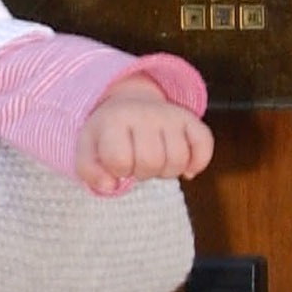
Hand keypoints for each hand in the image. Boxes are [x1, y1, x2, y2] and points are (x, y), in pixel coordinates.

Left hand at [75, 84, 213, 193]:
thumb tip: (110, 187)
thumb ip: (89, 172)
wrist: (127, 104)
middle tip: (137, 164)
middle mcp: (143, 114)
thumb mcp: (87, 150)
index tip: (116, 163)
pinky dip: (198, 162)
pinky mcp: (190, 119)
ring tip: (156, 162)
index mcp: (113, 121)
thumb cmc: (107, 135)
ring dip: (167, 171)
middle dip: (143, 173)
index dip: (118, 170)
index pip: (119, 160)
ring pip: (178, 159)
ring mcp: (169, 115)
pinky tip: (185, 168)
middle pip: (151, 162)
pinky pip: (204, 145)